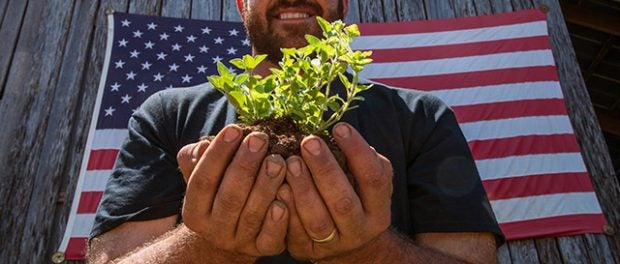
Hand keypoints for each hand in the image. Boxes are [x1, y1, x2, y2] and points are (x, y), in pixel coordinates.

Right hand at [177, 125, 288, 257]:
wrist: (234, 234)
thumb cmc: (220, 191)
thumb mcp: (204, 175)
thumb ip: (197, 160)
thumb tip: (202, 146)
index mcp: (194, 212)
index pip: (202, 180)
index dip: (218, 154)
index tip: (234, 129)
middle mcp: (214, 230)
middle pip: (229, 197)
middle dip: (245, 165)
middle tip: (260, 138)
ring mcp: (239, 242)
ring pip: (252, 215)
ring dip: (266, 185)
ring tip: (278, 159)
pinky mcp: (263, 249)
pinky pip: (270, 237)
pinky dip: (278, 218)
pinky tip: (286, 193)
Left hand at [278, 122, 392, 261]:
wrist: (347, 246)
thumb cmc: (354, 198)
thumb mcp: (366, 183)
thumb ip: (359, 161)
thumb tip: (341, 131)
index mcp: (378, 210)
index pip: (374, 179)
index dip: (358, 152)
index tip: (340, 127)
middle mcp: (360, 231)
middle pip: (343, 201)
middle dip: (325, 169)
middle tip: (309, 142)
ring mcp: (334, 245)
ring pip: (317, 220)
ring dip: (303, 189)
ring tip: (291, 162)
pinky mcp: (308, 251)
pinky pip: (295, 232)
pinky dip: (286, 209)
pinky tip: (279, 187)